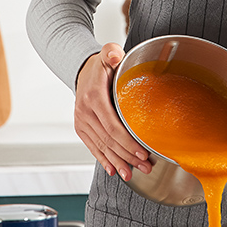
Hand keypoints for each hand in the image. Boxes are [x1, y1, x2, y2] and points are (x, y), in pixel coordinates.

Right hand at [74, 42, 151, 180]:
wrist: (81, 70)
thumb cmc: (100, 65)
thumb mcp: (107, 54)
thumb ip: (111, 53)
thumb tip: (114, 56)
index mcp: (93, 97)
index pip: (112, 126)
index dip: (127, 142)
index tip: (142, 152)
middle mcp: (85, 112)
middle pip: (108, 140)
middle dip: (127, 156)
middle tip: (145, 166)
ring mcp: (82, 121)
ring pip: (101, 146)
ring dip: (117, 162)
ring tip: (132, 173)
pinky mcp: (81, 128)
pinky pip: (92, 146)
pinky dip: (103, 159)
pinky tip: (113, 170)